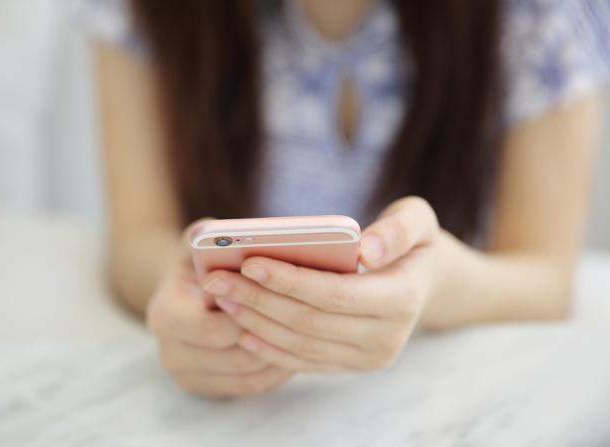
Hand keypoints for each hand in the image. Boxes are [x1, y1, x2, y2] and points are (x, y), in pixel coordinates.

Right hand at [146, 221, 293, 396]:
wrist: (183, 297)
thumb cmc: (197, 266)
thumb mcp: (195, 245)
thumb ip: (203, 237)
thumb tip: (216, 231)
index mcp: (165, 315)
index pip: (212, 328)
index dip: (249, 315)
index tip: (282, 299)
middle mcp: (170, 352)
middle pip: (234, 357)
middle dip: (271, 338)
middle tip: (309, 325)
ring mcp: (188, 376)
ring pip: (247, 376)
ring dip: (279, 357)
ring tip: (310, 337)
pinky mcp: (207, 389)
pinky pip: (250, 387)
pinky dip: (275, 372)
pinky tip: (297, 350)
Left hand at [203, 197, 440, 372]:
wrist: (422, 281)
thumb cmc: (411, 243)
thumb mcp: (417, 220)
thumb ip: (398, 229)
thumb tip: (367, 247)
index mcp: (403, 299)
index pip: (335, 295)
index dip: (290, 281)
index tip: (249, 263)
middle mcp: (388, 339)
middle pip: (310, 322)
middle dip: (259, 301)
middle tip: (217, 280)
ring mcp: (369, 358)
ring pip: (300, 345)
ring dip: (256, 323)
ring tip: (221, 297)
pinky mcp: (352, 367)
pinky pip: (304, 362)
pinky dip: (269, 346)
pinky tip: (241, 327)